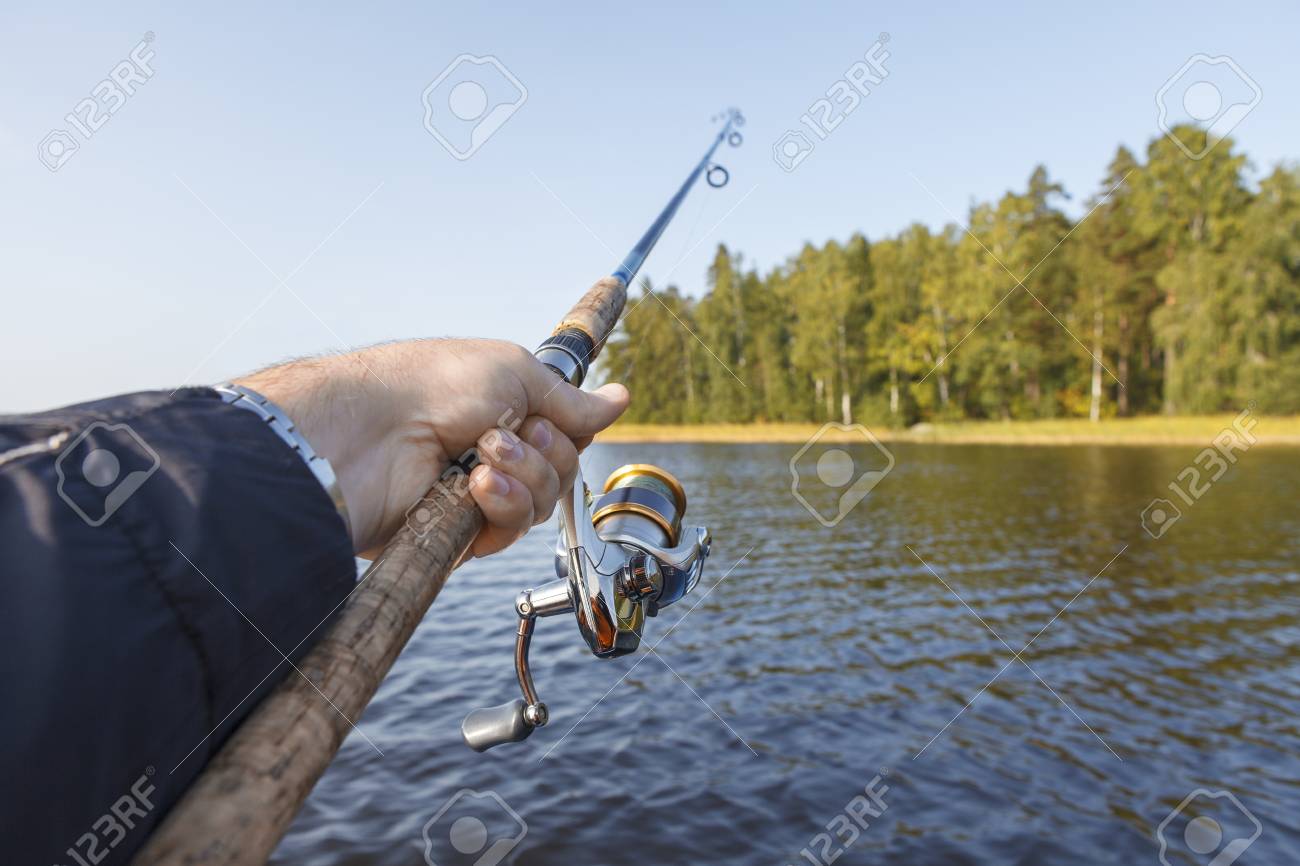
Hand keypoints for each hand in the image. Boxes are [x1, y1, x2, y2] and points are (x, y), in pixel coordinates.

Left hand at [233, 339, 628, 557]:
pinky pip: (512, 530)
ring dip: (524, 476)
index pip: (565, 431)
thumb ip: (571, 400)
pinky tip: (476, 487)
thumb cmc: (433, 385)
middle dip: (547, 452)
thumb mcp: (515, 373)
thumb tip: (620, 399)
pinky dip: (504, 505)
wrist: (372, 432)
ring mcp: (478, 493)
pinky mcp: (462, 532)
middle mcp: (494, 451)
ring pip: (543, 502)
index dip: (569, 427)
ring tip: (483, 457)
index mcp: (505, 408)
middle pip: (562, 469)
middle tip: (511, 432)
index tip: (554, 415)